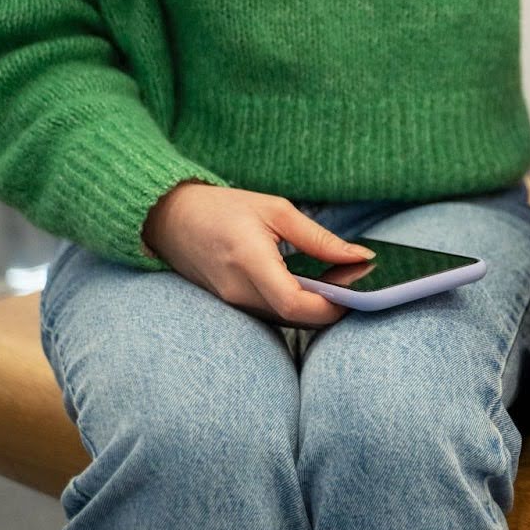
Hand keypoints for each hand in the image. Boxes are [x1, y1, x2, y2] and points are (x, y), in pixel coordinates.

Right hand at [141, 182, 373, 328]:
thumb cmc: (222, 208)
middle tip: (357, 284)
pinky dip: (297, 307)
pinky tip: (313, 287)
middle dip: (332, 307)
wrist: (168, 219)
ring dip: (316, 309)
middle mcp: (238, 290)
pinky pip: (272, 316)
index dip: (332, 305)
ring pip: (286, 321)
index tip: (358, 291)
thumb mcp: (276, 210)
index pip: (295, 303)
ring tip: (338, 282)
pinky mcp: (232, 306)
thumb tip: (360, 257)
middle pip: (296, 318)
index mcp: (249, 260)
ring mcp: (232, 303)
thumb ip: (319, 238)